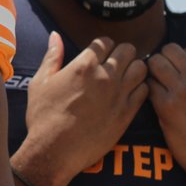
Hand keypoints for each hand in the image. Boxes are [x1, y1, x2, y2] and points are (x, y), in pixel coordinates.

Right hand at [16, 33, 148, 185]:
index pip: (105, 42)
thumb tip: (55, 35)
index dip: (102, 46)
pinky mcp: (127, 113)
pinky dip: (139, 88)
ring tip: (124, 76)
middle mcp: (105, 77)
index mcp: (83, 66)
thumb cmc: (43, 116)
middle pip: (128, 50)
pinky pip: (145, 91)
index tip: (99, 54)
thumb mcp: (40, 82)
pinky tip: (128, 93)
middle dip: (121, 53)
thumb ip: (52, 56)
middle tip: (113, 63)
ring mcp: (119, 95)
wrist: (54, 150)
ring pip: (141, 68)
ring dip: (133, 68)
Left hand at [147, 44, 185, 185]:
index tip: (177, 72)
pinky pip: (147, 85)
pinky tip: (154, 101)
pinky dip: (147, 90)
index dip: (179, 60)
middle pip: (168, 51)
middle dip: (161, 60)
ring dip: (151, 72)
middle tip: (161, 76)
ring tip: (157, 86)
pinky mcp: (166, 106)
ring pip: (154, 63)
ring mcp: (182, 91)